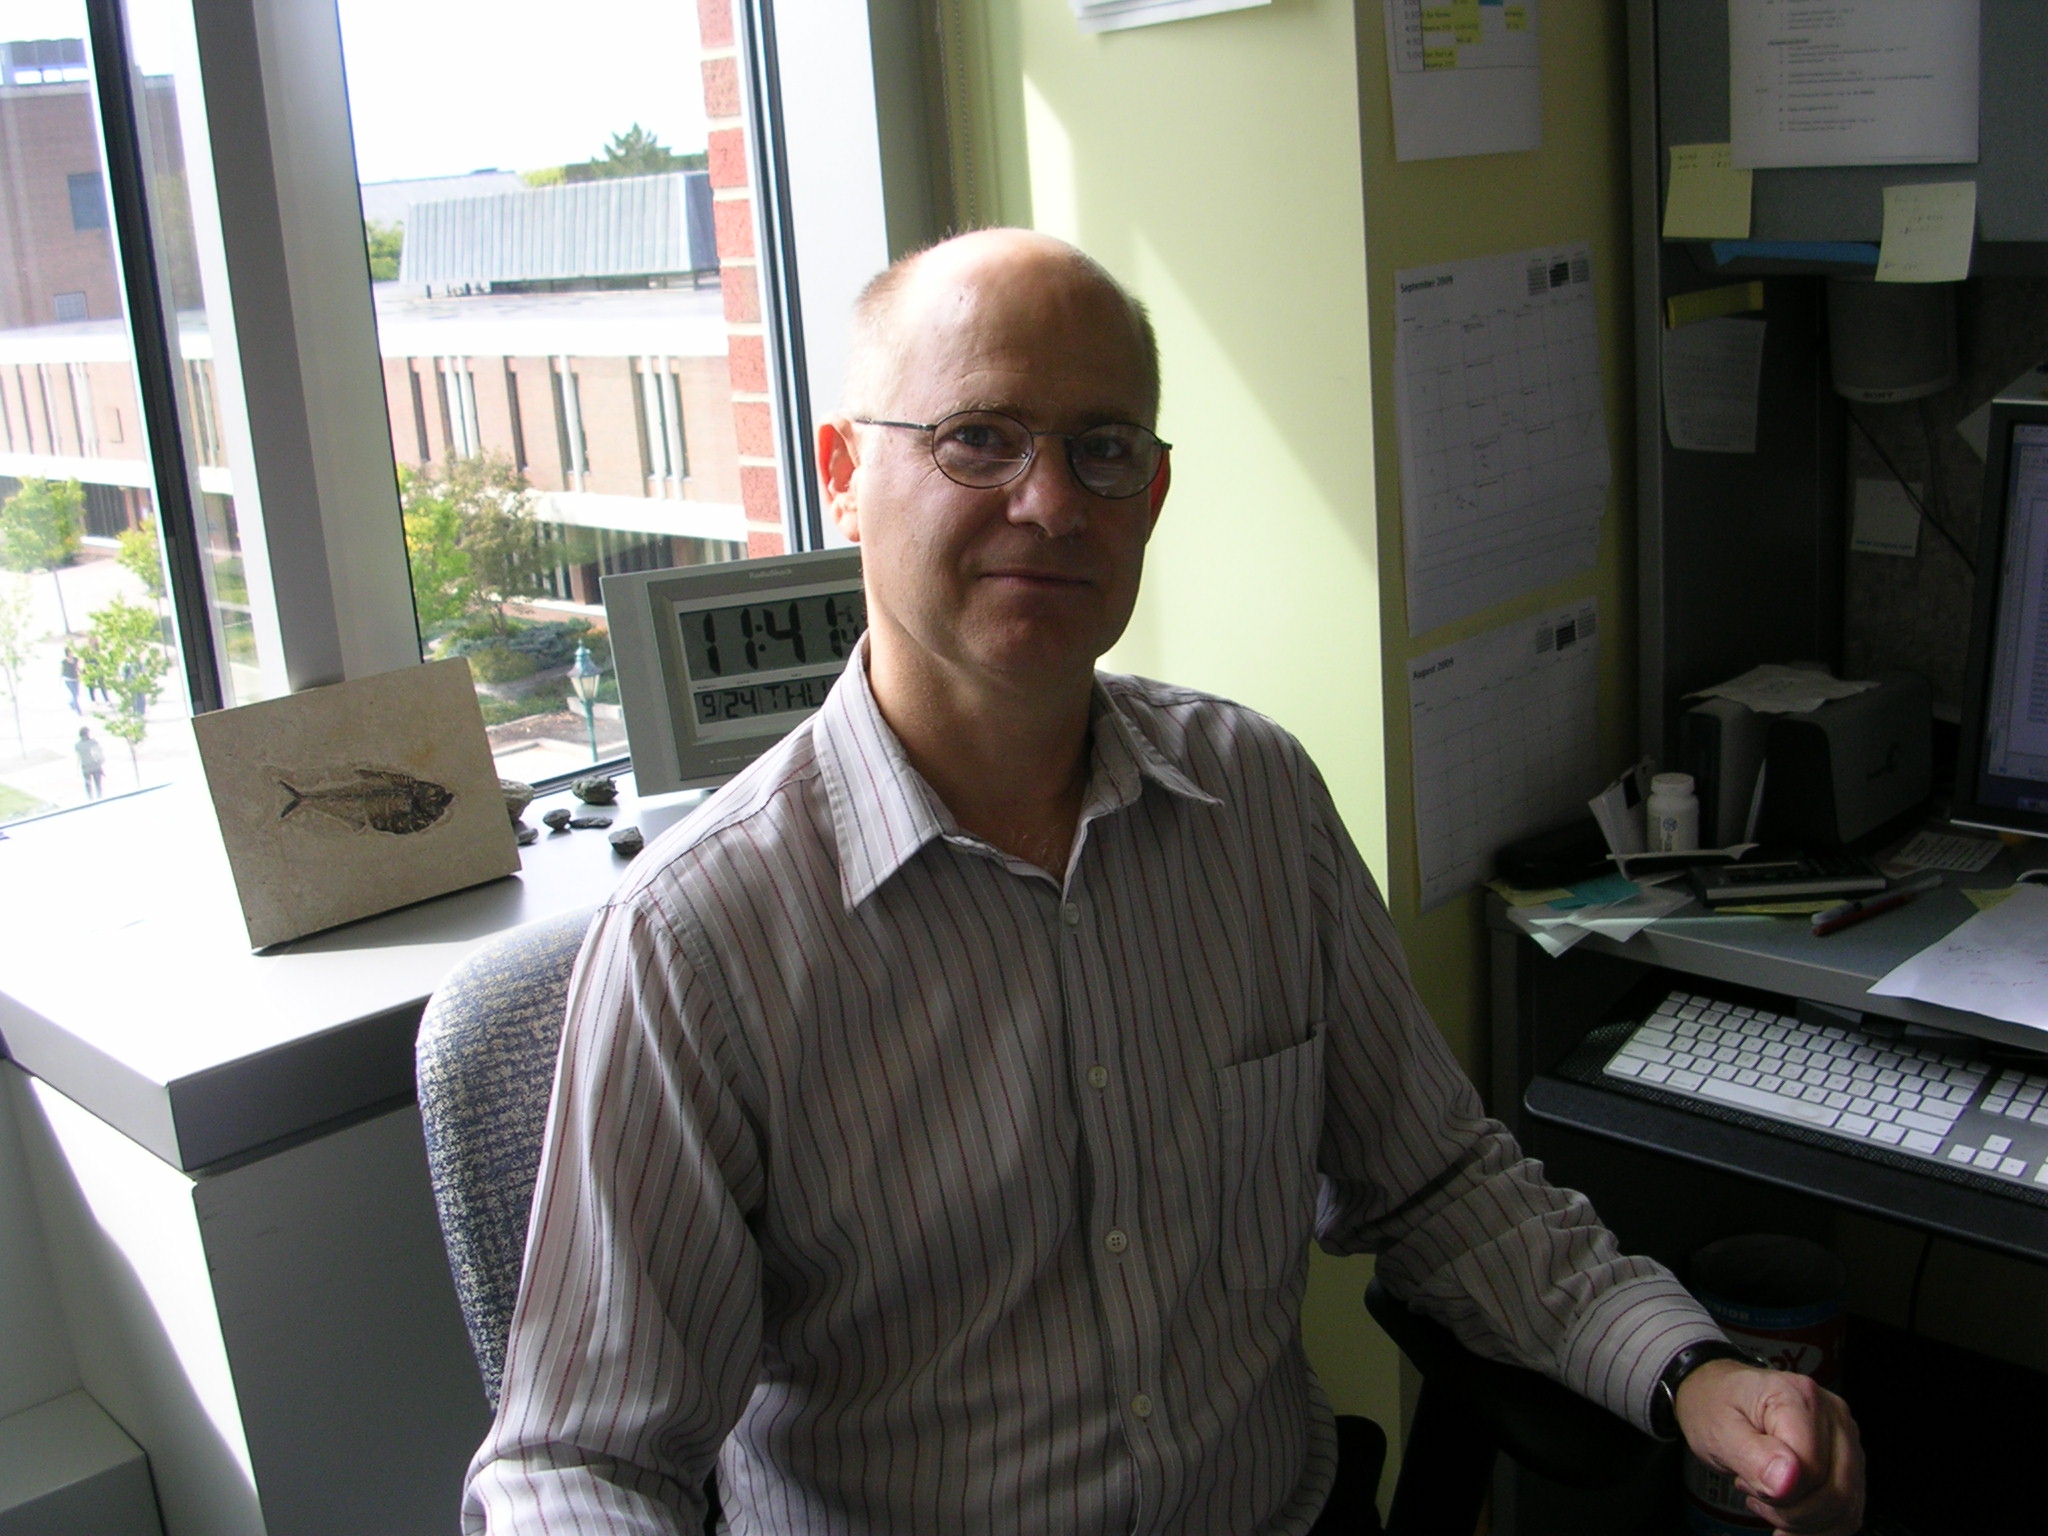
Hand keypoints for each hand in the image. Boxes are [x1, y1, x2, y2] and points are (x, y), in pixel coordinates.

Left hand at [1674, 1359, 1863, 1535]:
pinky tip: (1787, 1513)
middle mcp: (1831, 1414)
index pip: (1811, 1470)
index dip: (1780, 1492)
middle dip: (1794, 1514)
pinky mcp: (1846, 1456)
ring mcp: (1843, 1436)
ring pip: (1846, 1505)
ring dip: (1806, 1522)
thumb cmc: (1715, 1406)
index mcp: (1798, 1398)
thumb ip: (1752, 1455)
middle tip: (1757, 1499)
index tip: (1747, 1485)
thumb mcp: (1718, 1430)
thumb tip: (1787, 1481)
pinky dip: (1818, 1523)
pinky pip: (1848, 1507)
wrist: (1717, 1395)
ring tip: (1768, 1502)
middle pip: (1836, 1492)